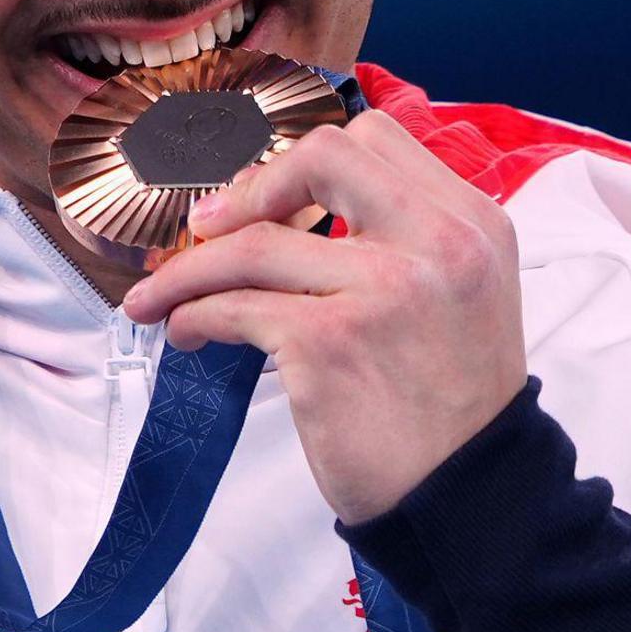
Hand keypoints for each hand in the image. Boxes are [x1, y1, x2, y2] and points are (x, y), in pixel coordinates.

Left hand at [121, 108, 525, 522]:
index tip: (257, 200)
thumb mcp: (461, 295)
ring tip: (159, 297)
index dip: (299, 161)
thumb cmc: (450, 401)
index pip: (374, 139)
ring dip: (187, 270)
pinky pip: (232, 306)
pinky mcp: (330, 341)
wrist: (470, 492)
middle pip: (320, 158)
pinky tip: (189, 332)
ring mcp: (384, 289)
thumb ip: (403, 239)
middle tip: (204, 228)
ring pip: (251, 243)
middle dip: (246, 189)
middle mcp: (437, 243)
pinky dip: (193, 315)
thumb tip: (286, 204)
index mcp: (472, 223)